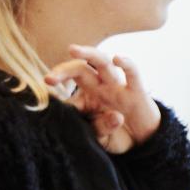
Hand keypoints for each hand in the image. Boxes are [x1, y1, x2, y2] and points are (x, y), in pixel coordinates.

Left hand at [44, 44, 160, 153]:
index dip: (58, 82)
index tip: (45, 88)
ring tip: (73, 49)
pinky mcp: (137, 92)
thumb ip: (100, 128)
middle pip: (81, 69)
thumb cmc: (118, 135)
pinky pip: (133, 74)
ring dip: (89, 54)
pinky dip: (127, 65)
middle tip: (49, 79)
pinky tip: (118, 58)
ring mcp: (118, 87)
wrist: (144, 140)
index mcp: (88, 95)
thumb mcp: (101, 136)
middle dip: (64, 70)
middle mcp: (101, 87)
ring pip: (103, 63)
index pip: (70, 82)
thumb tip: (114, 117)